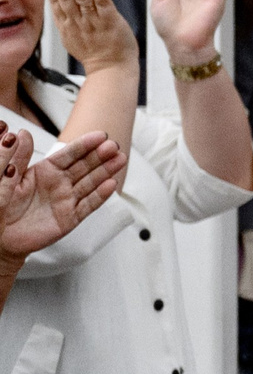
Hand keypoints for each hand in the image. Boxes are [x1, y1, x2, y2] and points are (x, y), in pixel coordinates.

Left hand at [1, 131, 125, 263]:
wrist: (1, 239)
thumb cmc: (1, 208)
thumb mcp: (7, 178)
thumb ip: (18, 157)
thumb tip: (22, 134)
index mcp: (45, 171)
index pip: (68, 154)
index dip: (85, 145)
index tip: (100, 136)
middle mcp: (59, 184)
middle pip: (84, 167)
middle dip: (100, 156)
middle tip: (113, 147)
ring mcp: (67, 200)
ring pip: (91, 183)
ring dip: (106, 171)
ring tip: (119, 160)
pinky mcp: (70, 218)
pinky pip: (88, 206)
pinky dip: (100, 196)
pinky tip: (111, 185)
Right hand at [43, 0, 136, 70]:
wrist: (111, 69)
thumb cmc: (95, 52)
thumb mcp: (72, 36)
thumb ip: (67, 18)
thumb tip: (59, 1)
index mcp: (68, 25)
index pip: (55, 0)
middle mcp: (78, 22)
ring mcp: (94, 22)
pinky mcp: (110, 22)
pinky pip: (103, 4)